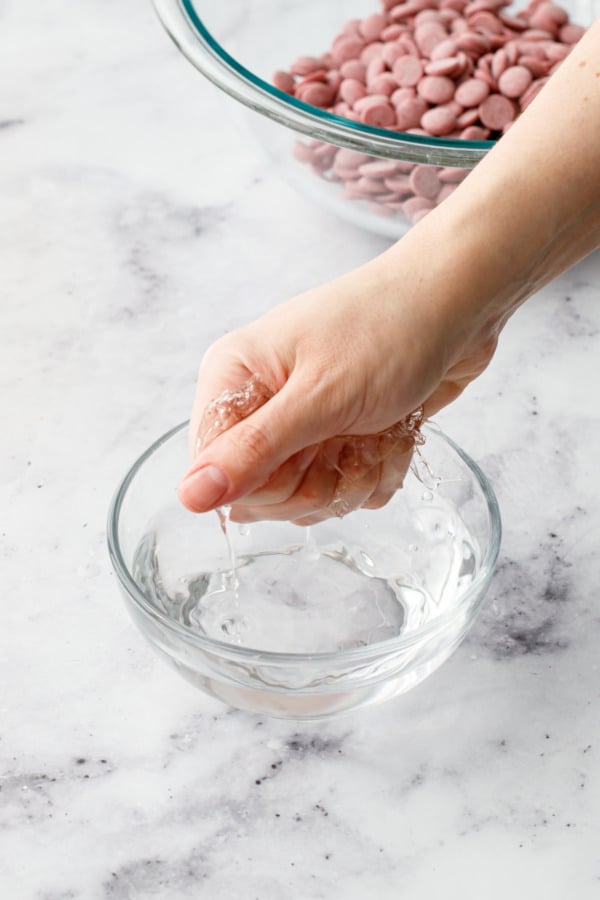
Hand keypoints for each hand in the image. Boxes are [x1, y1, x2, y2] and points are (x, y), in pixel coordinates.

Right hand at [178, 234, 498, 523]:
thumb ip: (253, 451)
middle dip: (316, 483)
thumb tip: (189, 496)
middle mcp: (262, 401)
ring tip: (379, 431)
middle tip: (349, 442)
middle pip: (261, 493)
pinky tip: (395, 433)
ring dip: (354, 477)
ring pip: (308, 496)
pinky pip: (346, 487)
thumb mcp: (319, 396)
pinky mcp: (340, 434)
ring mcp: (303, 420)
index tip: (307, 458)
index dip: (262, 484)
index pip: (213, 471)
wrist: (460, 302)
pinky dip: (377, 469)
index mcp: (235, 378)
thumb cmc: (389, 330)